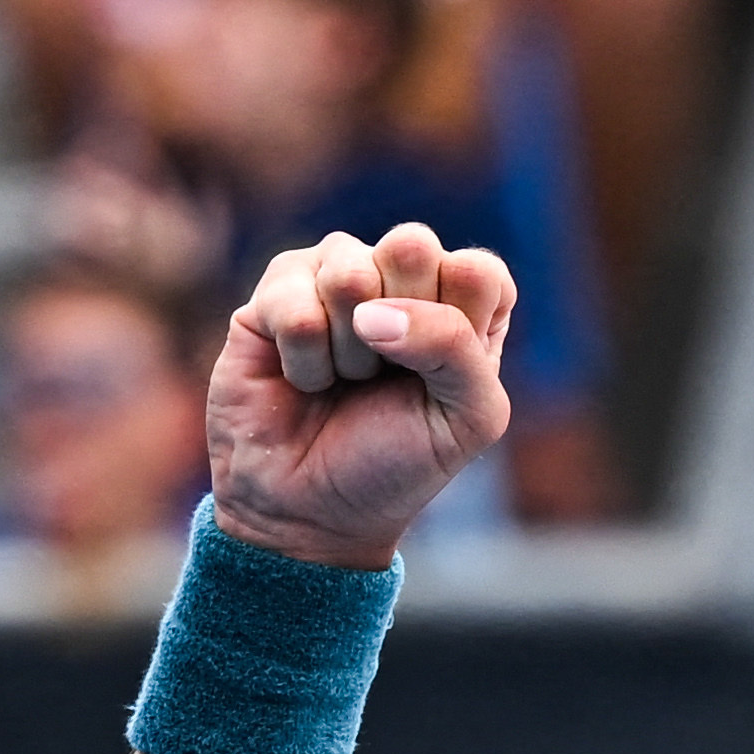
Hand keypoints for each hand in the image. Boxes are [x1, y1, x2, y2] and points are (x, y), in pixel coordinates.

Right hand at [207, 223, 518, 571]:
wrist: (311, 510)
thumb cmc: (397, 463)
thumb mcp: (467, 420)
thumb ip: (457, 346)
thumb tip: (373, 310)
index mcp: (463, 303)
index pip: (478, 271)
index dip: (458, 328)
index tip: (440, 381)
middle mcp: (400, 277)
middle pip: (411, 243)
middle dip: (403, 325)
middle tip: (386, 375)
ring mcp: (336, 275)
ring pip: (349, 273)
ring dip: (350, 352)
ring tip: (344, 381)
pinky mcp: (276, 290)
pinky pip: (295, 305)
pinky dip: (304, 361)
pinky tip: (303, 380)